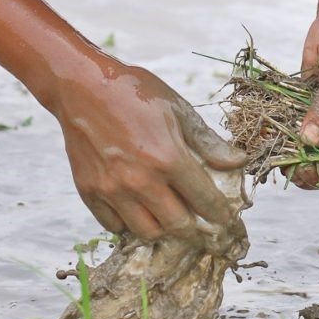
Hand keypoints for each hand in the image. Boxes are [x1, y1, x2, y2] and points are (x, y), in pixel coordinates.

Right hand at [51, 58, 246, 240]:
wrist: (81, 86)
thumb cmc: (134, 93)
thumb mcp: (177, 109)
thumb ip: (208, 141)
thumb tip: (238, 162)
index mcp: (168, 158)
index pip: (204, 201)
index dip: (221, 215)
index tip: (226, 219)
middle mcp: (140, 180)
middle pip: (178, 226)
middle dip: (196, 231)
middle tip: (203, 229)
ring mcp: (112, 189)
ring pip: (146, 233)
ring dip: (163, 231)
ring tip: (170, 220)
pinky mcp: (89, 191)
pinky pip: (113, 226)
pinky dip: (128, 225)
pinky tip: (138, 212)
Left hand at [291, 4, 318, 188]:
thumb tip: (309, 141)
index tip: (316, 174)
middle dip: (311, 169)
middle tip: (288, 167)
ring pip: (313, 149)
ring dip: (292, 154)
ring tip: (273, 152)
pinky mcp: (314, 108)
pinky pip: (297, 128)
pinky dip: (282, 133)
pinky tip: (265, 135)